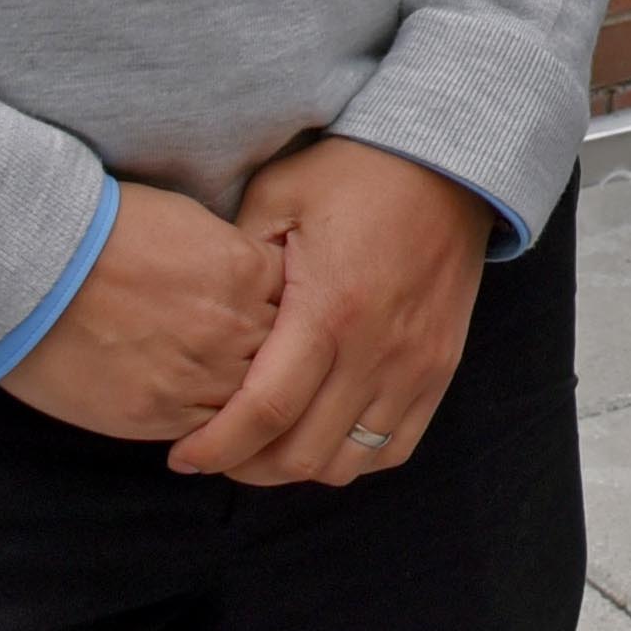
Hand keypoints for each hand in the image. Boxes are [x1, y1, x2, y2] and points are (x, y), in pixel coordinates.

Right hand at [0, 179, 279, 443]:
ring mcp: (197, 376)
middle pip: (284, 357)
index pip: (298, 301)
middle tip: (254, 355)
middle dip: (273, 356)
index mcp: (246, 271)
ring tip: (219, 383)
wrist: (30, 265)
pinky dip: (209, 424)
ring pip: (250, 402)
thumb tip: (252, 279)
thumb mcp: (187, 222)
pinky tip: (190, 402)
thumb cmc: (100, 230)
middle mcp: (233, 328)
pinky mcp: (156, 414)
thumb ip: (233, 258)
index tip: (272, 311)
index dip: (286, 309)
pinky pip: (207, 431)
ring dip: (243, 395)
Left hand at [174, 136, 492, 486]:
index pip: (264, 411)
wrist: (448, 163)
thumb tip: (196, 320)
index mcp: (328, 310)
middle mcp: (377, 350)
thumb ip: (235, 265)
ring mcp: (415, 366)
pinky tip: (323, 433)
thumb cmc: (354, 174)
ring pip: (348, 463)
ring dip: (299, 467)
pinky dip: (353, 457)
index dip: (216, 447)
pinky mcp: (440, 370)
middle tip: (217, 451)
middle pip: (302, 454)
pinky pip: (394, 447)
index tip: (182, 457)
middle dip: (247, 467)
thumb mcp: (277, 197)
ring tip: (266, 445)